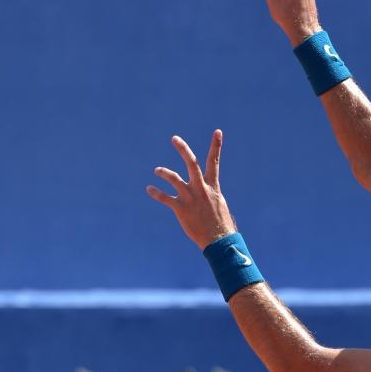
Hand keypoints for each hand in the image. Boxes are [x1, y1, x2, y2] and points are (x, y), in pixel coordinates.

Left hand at [146, 130, 235, 249]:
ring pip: (174, 178)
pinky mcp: (180, 208)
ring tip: (156, 170)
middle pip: (192, 163)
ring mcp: (190, 198)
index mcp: (213, 187)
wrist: (219, 240)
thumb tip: (207, 195)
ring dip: (164, 172)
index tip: (218, 131)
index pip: (215, 162)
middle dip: (183, 149)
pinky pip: (164, 198)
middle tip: (174, 138)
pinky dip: (155, 193)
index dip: (216, 146)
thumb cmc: (221, 225)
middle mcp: (201, 189)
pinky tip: (149, 189)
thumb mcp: (219, 206)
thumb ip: (210, 196)